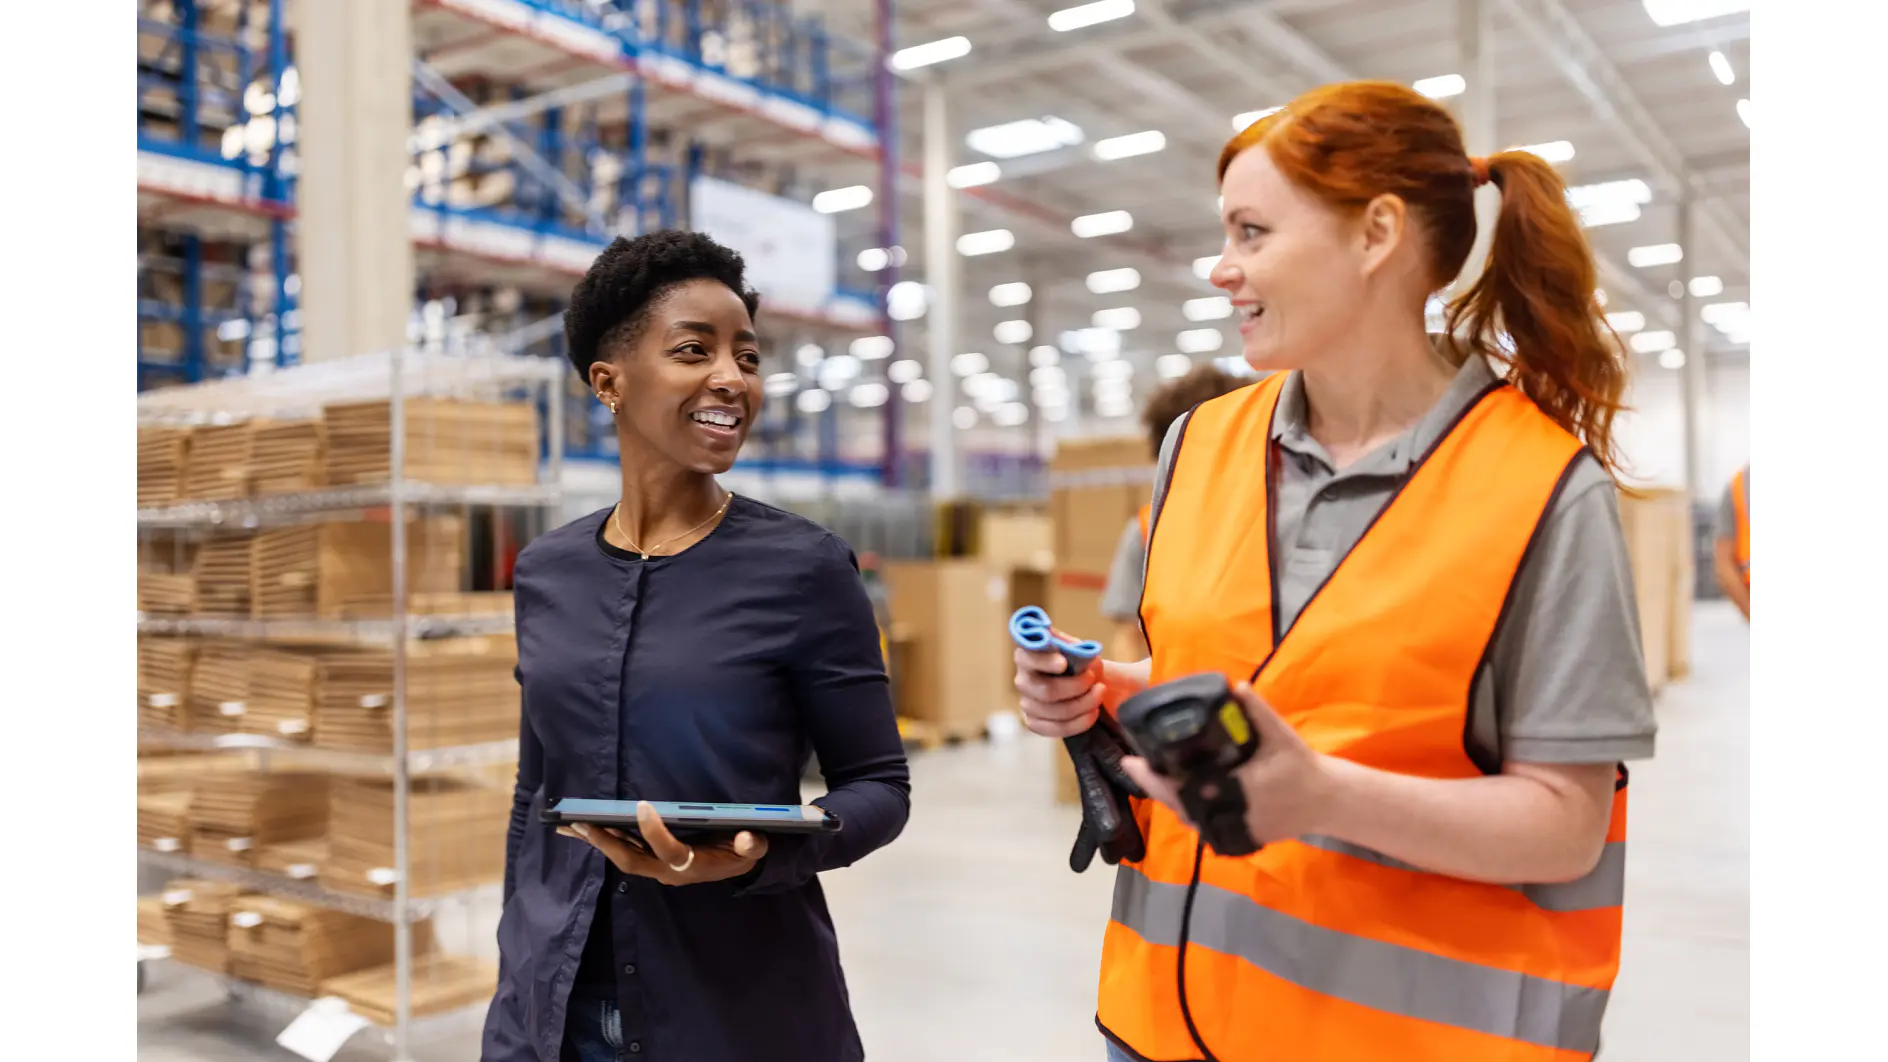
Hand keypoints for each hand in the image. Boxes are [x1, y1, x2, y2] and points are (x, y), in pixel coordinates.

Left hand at [557, 801, 768, 885]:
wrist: (736, 868)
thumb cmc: (741, 853)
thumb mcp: (753, 849)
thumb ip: (751, 845)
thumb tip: (747, 838)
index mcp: (693, 865)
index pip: (669, 850)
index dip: (654, 831)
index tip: (642, 805)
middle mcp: (669, 871)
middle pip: (632, 860)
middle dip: (607, 842)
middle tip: (583, 823)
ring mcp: (658, 868)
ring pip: (622, 858)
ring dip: (598, 842)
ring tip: (572, 826)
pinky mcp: (651, 862)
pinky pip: (623, 852)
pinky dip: (604, 841)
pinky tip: (586, 829)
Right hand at [1014, 631, 1103, 736]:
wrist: (1081, 681)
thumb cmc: (1076, 660)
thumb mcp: (1077, 648)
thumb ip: (1075, 648)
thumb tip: (1081, 653)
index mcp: (1026, 655)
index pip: (1027, 658)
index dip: (1044, 662)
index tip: (1064, 663)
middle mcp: (1022, 680)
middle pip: (1045, 690)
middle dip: (1075, 686)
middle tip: (1092, 677)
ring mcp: (1026, 703)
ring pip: (1055, 712)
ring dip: (1083, 704)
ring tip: (1099, 693)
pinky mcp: (1035, 722)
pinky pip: (1057, 729)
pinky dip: (1079, 723)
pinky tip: (1093, 712)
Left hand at [1118, 682, 1336, 846]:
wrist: (1325, 801)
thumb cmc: (1301, 766)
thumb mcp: (1281, 736)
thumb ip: (1259, 712)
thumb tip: (1237, 686)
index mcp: (1236, 789)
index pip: (1185, 789)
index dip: (1156, 779)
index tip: (1135, 761)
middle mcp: (1230, 813)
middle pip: (1180, 806)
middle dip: (1154, 787)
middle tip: (1133, 766)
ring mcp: (1234, 829)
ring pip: (1191, 819)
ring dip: (1169, 799)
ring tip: (1148, 777)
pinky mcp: (1240, 836)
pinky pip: (1206, 827)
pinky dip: (1189, 812)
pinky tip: (1176, 795)